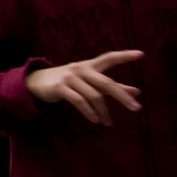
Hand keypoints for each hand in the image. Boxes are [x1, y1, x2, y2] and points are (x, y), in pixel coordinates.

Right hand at [24, 50, 142, 124]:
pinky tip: (95, 120)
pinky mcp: (60, 88)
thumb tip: (137, 92)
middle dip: (122, 96)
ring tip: (108, 122)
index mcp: (90, 65)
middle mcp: (81, 69)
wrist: (36, 82)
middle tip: (136, 108)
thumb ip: (112, 86)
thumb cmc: (68, 81)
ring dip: (103, 111)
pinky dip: (88, 112)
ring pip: (93, 95)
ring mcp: (70, 78)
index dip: (124, 56)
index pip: (109, 58)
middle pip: (106, 83)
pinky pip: (78, 101)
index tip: (141, 54)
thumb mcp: (89, 81)